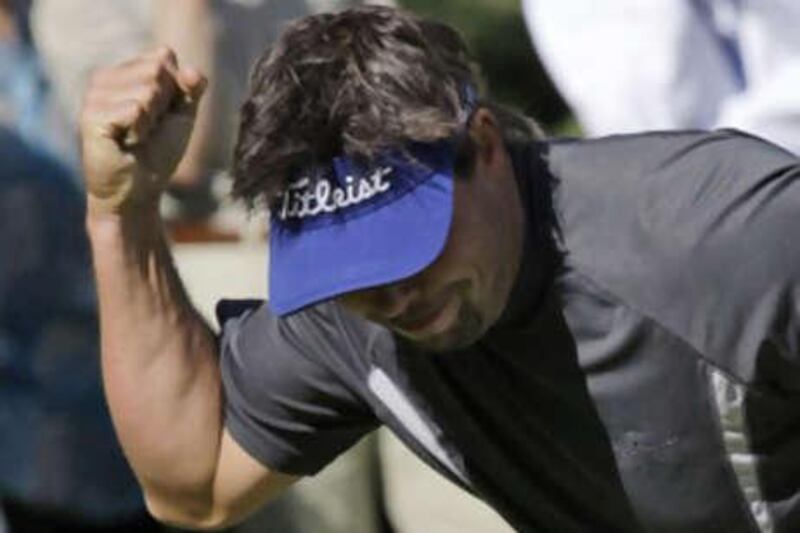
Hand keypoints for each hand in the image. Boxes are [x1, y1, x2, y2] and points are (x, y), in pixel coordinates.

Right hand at [80, 47, 206, 214]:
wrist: (139, 191)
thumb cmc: (159, 152)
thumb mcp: (183, 114)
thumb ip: (192, 87)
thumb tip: (191, 70)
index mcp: (124, 71)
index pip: (165, 56)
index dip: (175, 90)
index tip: (162, 114)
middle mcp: (104, 77)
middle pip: (158, 71)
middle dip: (164, 105)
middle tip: (148, 128)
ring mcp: (94, 95)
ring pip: (148, 90)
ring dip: (152, 121)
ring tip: (136, 136)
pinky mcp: (90, 115)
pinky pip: (135, 109)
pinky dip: (140, 130)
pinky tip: (126, 143)